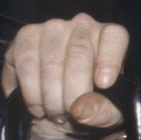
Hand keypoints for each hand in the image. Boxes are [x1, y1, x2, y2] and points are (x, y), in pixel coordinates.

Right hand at [1, 14, 128, 139]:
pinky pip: (26, 63)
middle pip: (79, 55)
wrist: (60, 106)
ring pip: (51, 62)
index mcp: (109, 37)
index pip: (114, 37)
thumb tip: (80, 108)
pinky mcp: (26, 36)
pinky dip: (30, 91)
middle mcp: (82, 25)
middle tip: (70, 114)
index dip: (109, 60)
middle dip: (73, 93)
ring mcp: (52, 28)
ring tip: (55, 114)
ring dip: (50, 97)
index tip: (104, 85)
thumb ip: (101, 111)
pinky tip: (37, 106)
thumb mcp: (107, 113)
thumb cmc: (90, 102)